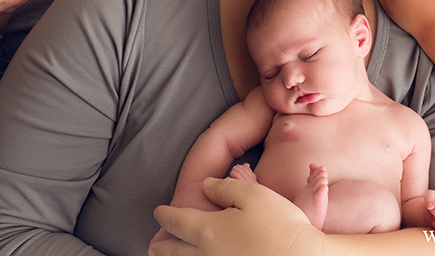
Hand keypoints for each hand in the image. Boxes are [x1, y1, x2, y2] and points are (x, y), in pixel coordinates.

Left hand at [150, 177, 322, 255]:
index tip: (158, 212)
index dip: (165, 215)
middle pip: (176, 250)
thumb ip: (224, 188)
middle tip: (154, 244)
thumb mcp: (253, 195)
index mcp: (208, 231)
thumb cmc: (280, 226)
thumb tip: (206, 186)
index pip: (178, 221)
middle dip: (163, 245)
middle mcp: (207, 255)